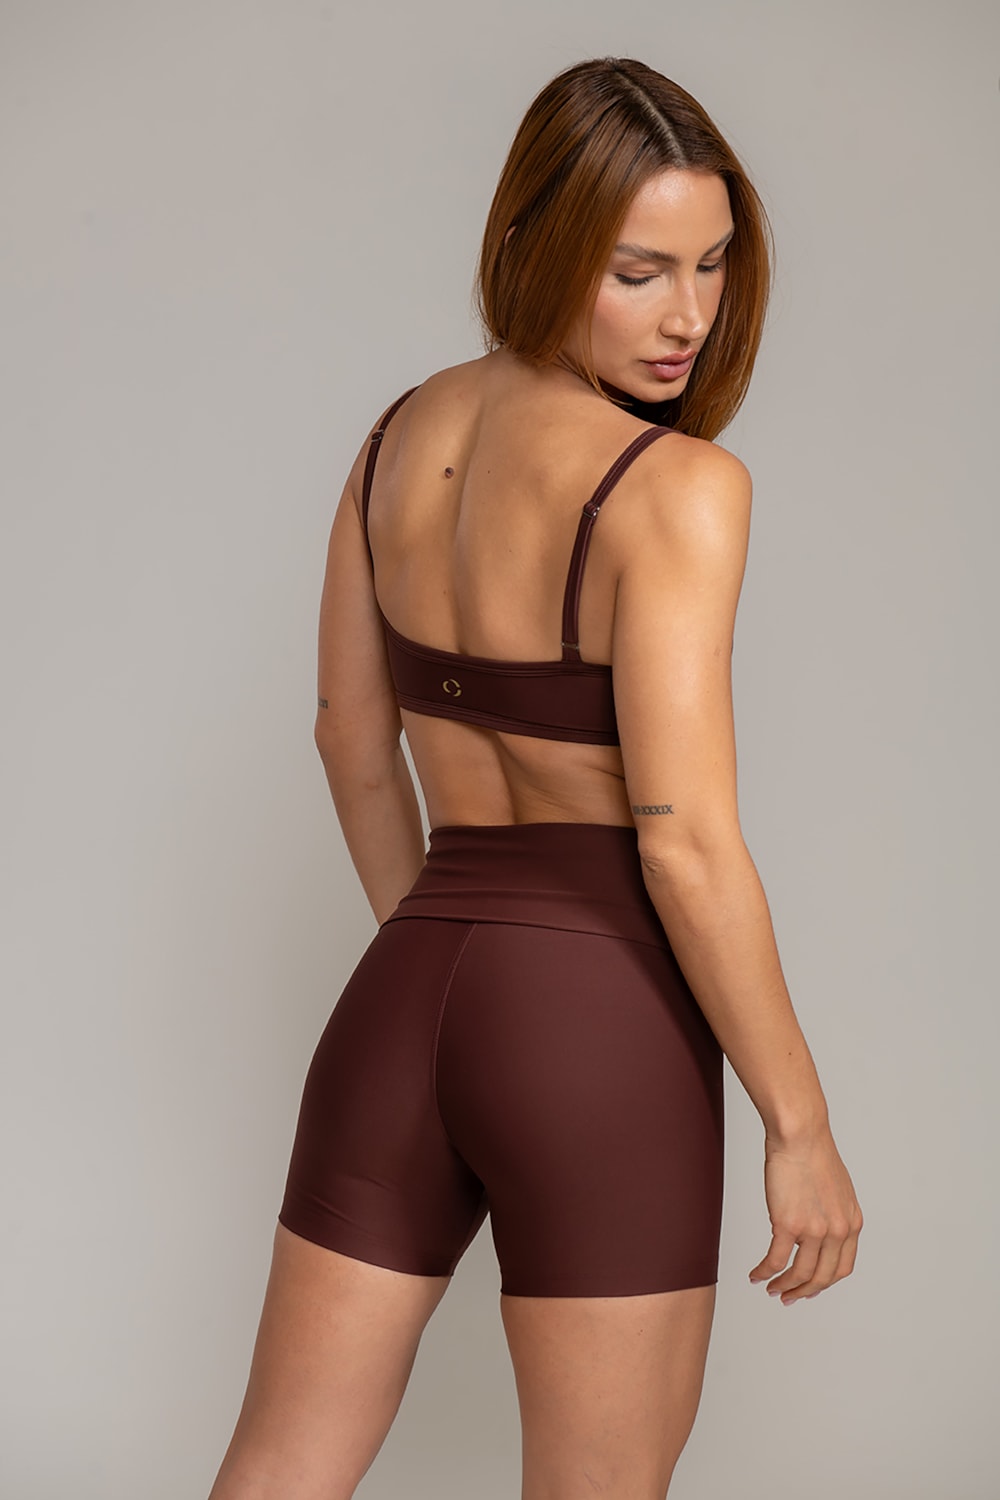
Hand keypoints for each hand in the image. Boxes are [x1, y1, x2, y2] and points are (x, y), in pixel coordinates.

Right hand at [748, 1129, 862, 1305]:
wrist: (800, 1134)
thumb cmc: (813, 1152)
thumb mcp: (836, 1189)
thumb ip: (830, 1214)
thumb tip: (811, 1230)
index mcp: (851, 1223)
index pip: (842, 1267)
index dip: (824, 1283)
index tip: (810, 1288)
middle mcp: (837, 1231)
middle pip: (822, 1278)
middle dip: (804, 1292)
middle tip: (788, 1297)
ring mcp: (814, 1230)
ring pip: (800, 1274)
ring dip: (784, 1287)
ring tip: (771, 1289)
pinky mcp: (788, 1224)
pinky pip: (775, 1260)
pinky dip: (764, 1272)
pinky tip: (756, 1274)